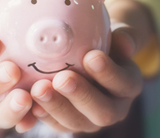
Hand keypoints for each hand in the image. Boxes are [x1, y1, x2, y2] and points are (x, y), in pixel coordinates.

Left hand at [27, 27, 141, 132]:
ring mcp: (91, 119)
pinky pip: (58, 124)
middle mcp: (114, 108)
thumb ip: (123, 37)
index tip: (91, 57)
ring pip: (77, 122)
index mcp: (128, 86)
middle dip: (81, 95)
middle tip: (62, 78)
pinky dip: (44, 115)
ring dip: (57, 107)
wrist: (92, 57)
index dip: (108, 73)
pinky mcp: (70, 122)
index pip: (123, 83)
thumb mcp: (118, 35)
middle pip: (103, 111)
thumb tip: (125, 43)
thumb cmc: (105, 43)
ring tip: (39, 89)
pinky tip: (31, 103)